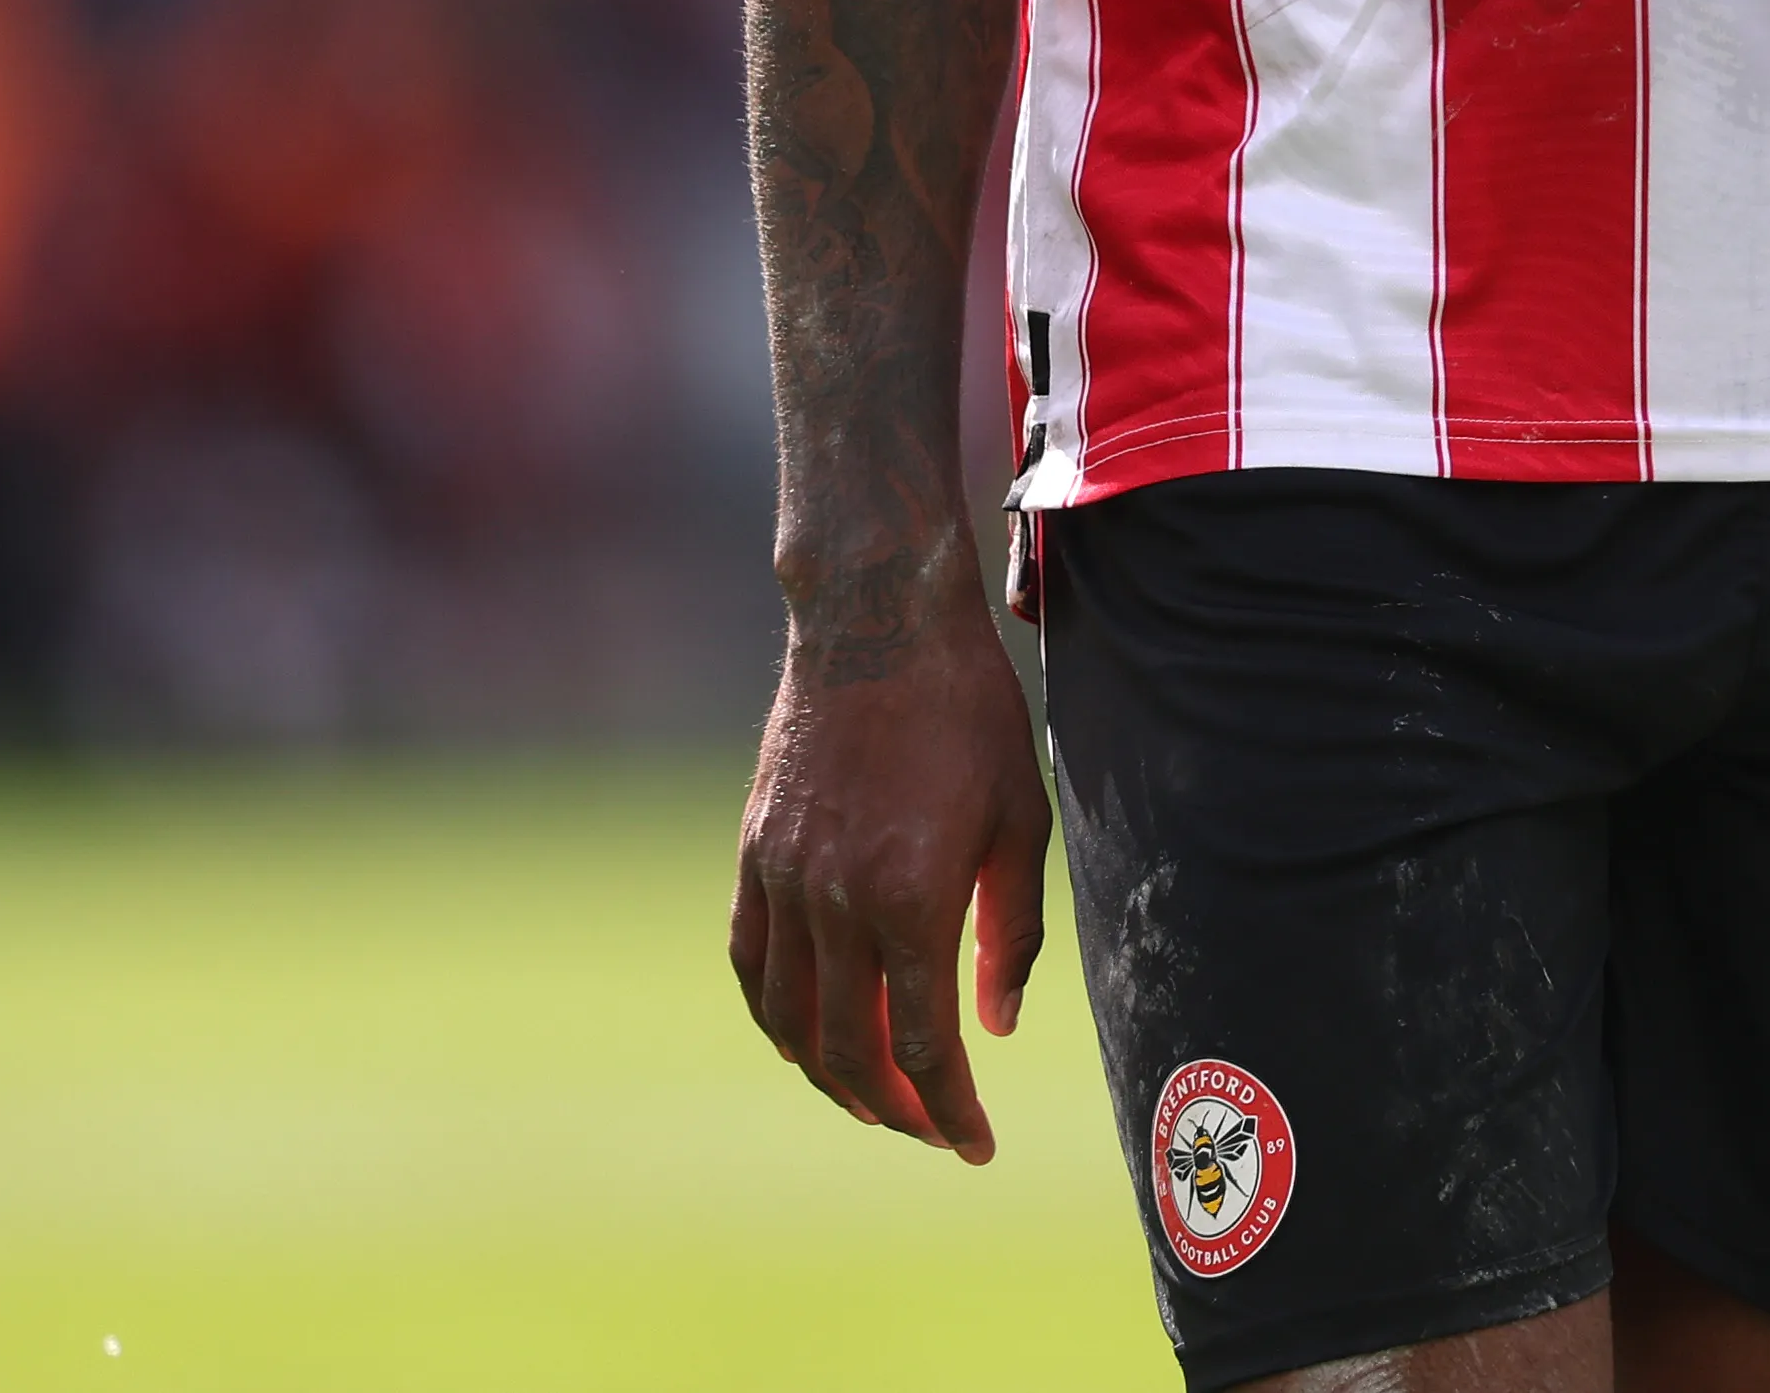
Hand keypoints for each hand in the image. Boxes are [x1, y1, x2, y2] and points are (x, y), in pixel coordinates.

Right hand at [728, 566, 1053, 1154]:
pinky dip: (775, 1015)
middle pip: (850, 1051)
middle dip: (894, 1110)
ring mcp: (783, 880)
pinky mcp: (753, 856)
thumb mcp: (1020, 818)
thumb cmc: (968, 715)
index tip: (976, 1143)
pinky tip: (804, 1035)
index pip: (923, 1047)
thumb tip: (996, 1026)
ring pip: (790, 1020)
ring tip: (873, 1100)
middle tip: (931, 1131)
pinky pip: (749, 963)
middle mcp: (835, 902)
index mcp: (909, 899)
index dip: (950, 1110)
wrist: (877, 626)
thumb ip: (1011, 932)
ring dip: (829, 1076)